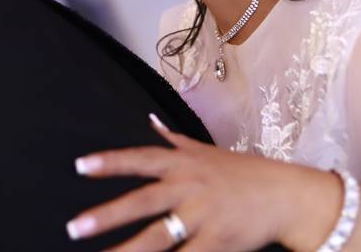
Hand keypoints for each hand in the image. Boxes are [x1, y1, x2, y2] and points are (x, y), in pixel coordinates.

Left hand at [66, 114, 310, 250]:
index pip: (141, 158)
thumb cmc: (245, 173)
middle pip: (142, 201)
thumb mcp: (208, 151)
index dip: (110, 162)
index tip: (80, 166)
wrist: (286, 195)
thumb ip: (175, 141)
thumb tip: (151, 121)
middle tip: (74, 227)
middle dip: (107, 215)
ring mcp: (203, 217)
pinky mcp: (217, 243)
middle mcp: (190, 187)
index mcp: (185, 163)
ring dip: (128, 250)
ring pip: (158, 237)